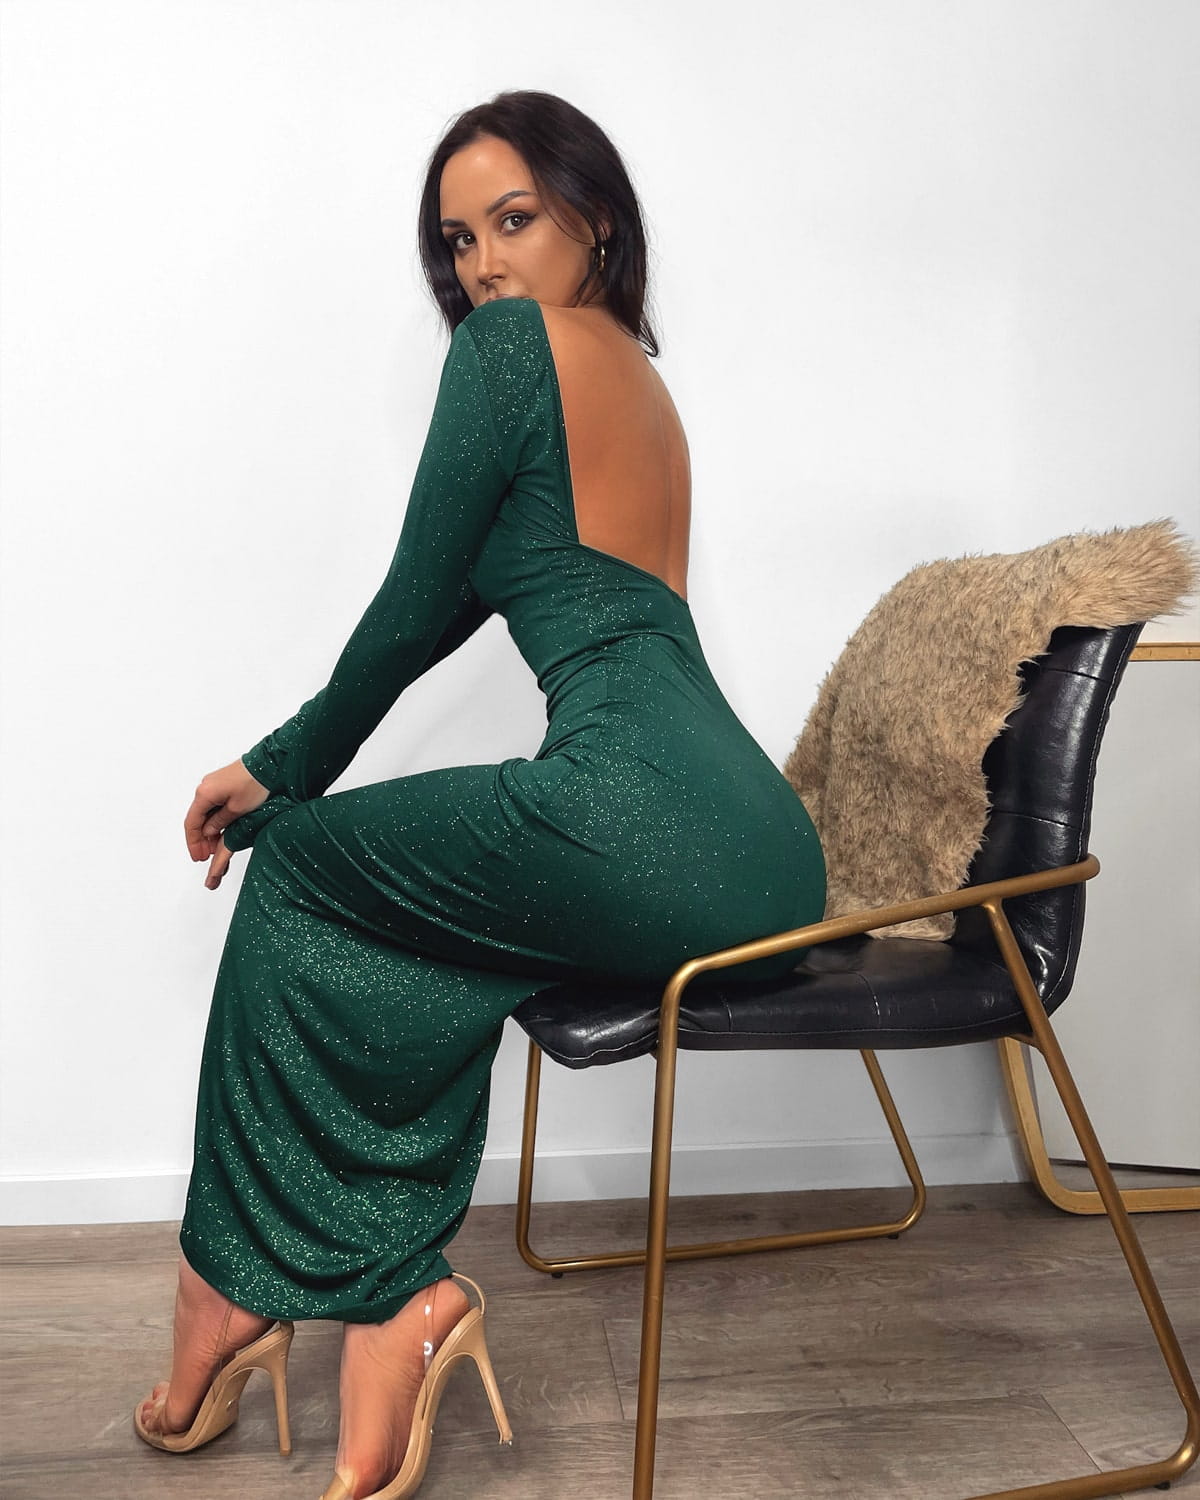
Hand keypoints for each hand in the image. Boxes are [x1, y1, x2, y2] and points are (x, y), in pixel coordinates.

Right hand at [185, 760, 269, 888]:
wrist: (270, 763)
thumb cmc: (256, 783)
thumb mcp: (238, 809)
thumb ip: (219, 823)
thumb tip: (208, 832)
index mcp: (205, 794)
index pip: (191, 823)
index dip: (193, 842)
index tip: (197, 856)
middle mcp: (205, 788)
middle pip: (196, 819)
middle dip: (200, 840)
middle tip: (205, 856)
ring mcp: (213, 785)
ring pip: (205, 813)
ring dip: (209, 831)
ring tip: (215, 848)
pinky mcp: (223, 785)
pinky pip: (213, 806)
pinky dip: (215, 821)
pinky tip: (221, 832)